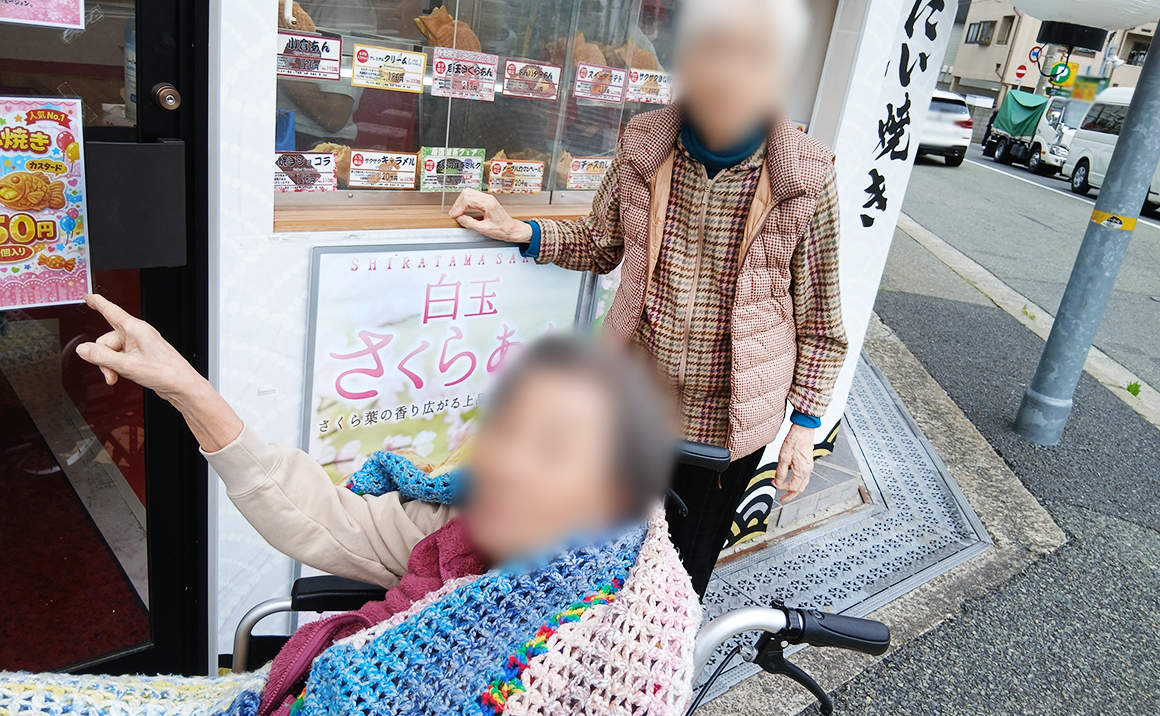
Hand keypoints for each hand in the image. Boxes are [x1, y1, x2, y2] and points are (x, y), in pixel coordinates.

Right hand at [74, 293, 202, 402]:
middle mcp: (137, 334)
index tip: (88, 296)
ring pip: (112, 351)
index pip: (111, 311)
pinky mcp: (141, 356)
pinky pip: (120, 358)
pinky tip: (122, 376)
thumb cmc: (165, 372)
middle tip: (110, 371)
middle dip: (103, 357)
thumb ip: (102, 356)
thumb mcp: (127, 365)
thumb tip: (83, 349)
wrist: (181, 386)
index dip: (97, 303)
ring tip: (118, 376)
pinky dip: (117, 367)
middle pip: (107, 339)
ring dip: (110, 365)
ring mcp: (139, 345)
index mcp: (136, 329)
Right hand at [448, 188, 532, 242]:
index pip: (468, 199)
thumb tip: (459, 218)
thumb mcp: (484, 229)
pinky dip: (465, 202)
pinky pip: (472, 197)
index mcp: (488, 203)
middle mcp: (488, 198)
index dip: (458, 208)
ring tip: (456, 212)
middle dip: (458, 203)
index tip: (454, 215)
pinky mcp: (486, 201)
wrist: (512, 229)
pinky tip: (462, 210)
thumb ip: (470, 223)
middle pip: (466, 193)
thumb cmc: (503, 229)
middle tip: (454, 214)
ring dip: (460, 202)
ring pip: (468, 193)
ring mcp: (487, 198)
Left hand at [773, 423, 814, 502]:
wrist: (803, 430)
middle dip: (791, 495)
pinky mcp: (808, 462)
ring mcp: (809, 466)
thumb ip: (780, 472)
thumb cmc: (795, 441)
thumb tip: (777, 482)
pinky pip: (804, 476)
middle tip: (783, 498)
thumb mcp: (783, 458)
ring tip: (787, 490)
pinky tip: (792, 479)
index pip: (793, 487)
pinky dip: (798, 481)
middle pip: (800, 488)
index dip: (782, 488)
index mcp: (802, 471)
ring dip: (794, 488)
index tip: (774, 484)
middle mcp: (808, 470)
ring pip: (803, 483)